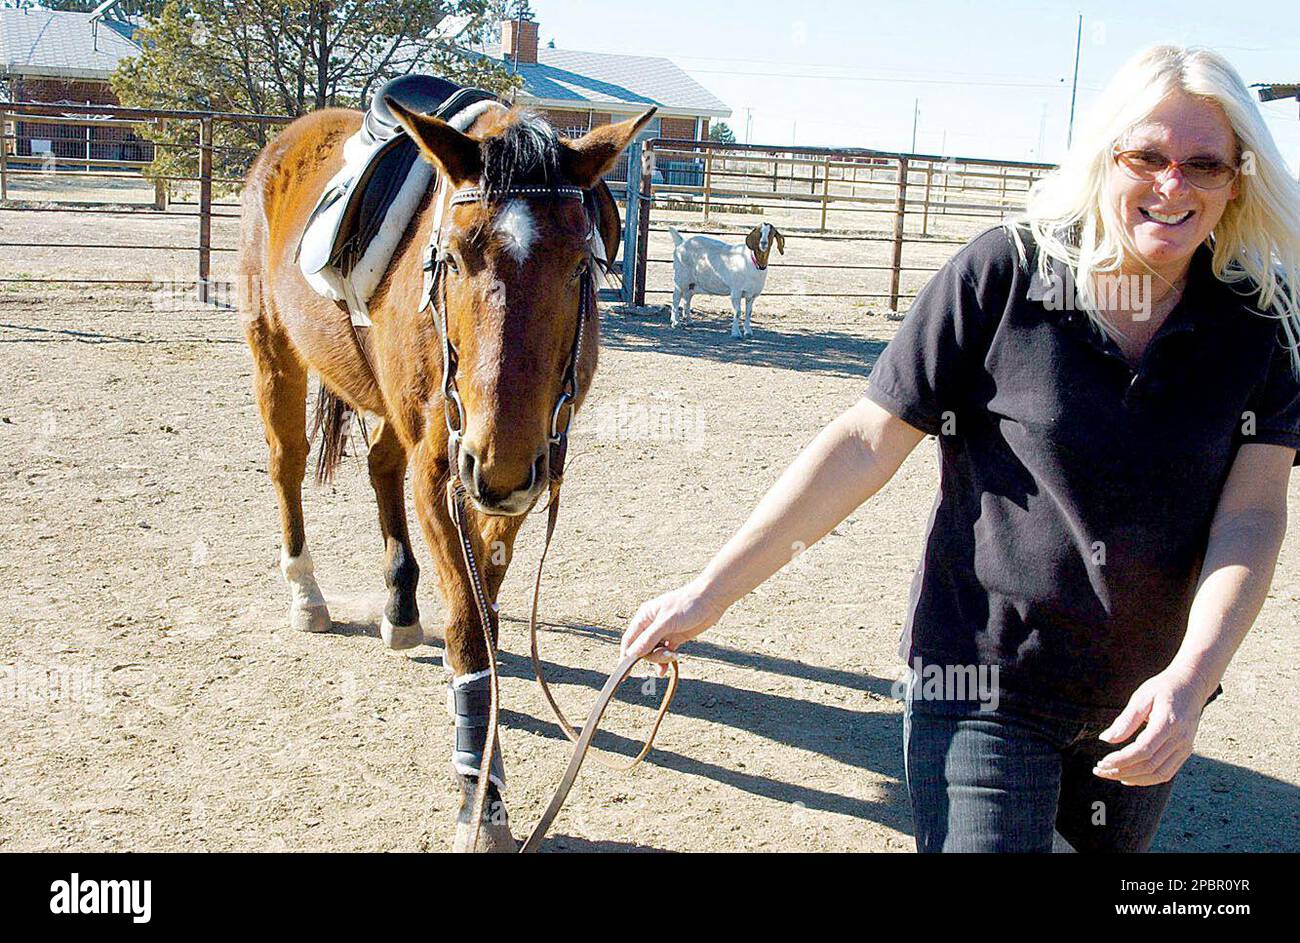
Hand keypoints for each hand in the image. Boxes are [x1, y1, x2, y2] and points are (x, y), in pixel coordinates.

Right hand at [621, 579, 724, 676]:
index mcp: (644, 617)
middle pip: (642, 649)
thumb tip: (631, 654)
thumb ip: (649, 638)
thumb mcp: (666, 622)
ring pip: (654, 652)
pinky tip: (666, 669)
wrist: (711, 599)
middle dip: (651, 656)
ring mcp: (664, 632)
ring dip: (660, 659)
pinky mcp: (675, 637)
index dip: (625, 657)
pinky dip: (665, 660)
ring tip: (672, 656)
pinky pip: (665, 653)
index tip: (623, 674)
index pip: (629, 640)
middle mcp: (651, 625)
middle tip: (666, 655)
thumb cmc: (687, 604)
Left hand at [1093, 666, 1213, 786]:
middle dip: (1121, 771)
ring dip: (1132, 778)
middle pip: (1149, 765)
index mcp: (1169, 723)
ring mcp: (1185, 748)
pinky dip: (1146, 779)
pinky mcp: (1185, 752)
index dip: (1122, 759)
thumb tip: (1106, 739)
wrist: (1192, 685)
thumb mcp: (1141, 697)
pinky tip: (1128, 777)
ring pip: (1158, 774)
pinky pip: (1166, 773)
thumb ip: (1126, 720)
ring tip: (1109, 773)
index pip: (1144, 750)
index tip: (1103, 761)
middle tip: (1099, 769)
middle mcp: (1180, 739)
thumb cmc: (1163, 688)